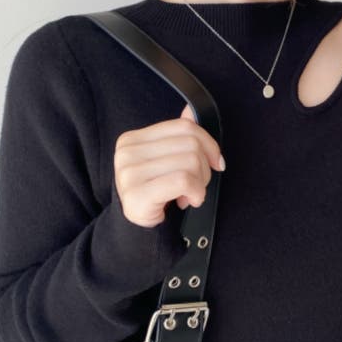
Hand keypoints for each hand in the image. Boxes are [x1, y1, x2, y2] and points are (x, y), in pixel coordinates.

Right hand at [114, 104, 224, 227]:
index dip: (209, 144)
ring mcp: (129, 173)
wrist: (138, 230)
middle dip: (204, 168)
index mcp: (132, 139)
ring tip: (187, 195)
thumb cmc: (156, 195)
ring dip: (200, 184)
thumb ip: (177, 137)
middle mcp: (127, 153)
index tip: (215, 162)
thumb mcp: (167, 163)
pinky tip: (187, 201)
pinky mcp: (137, 194)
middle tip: (195, 185)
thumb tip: (191, 111)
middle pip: (190, 144)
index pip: (185, 127)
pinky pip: (184, 181)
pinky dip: (196, 193)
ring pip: (190, 162)